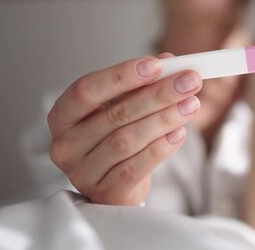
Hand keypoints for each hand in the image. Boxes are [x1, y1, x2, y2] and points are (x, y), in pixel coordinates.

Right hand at [47, 53, 201, 204]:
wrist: (116, 185)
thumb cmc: (114, 138)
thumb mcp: (122, 105)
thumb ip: (141, 83)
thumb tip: (169, 61)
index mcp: (62, 116)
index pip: (87, 90)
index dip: (121, 75)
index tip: (156, 65)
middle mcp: (65, 145)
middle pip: (115, 114)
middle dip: (157, 95)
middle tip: (189, 81)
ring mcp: (82, 172)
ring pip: (127, 140)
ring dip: (164, 119)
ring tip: (192, 105)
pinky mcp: (105, 193)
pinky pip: (136, 167)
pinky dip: (161, 148)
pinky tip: (179, 132)